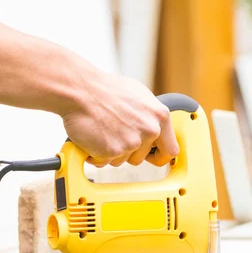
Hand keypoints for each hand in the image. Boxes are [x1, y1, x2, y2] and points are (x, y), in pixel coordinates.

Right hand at [61, 72, 179, 167]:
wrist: (81, 90)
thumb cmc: (104, 90)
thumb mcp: (138, 96)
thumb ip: (149, 116)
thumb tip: (152, 126)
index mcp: (160, 116)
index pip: (170, 150)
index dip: (157, 156)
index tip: (149, 156)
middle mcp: (149, 130)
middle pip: (140, 158)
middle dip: (125, 152)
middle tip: (113, 135)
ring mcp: (131, 142)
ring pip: (120, 161)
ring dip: (108, 152)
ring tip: (100, 131)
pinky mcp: (112, 151)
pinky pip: (103, 162)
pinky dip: (94, 154)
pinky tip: (91, 137)